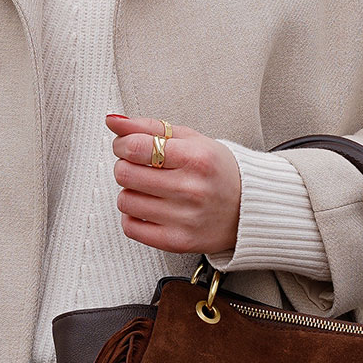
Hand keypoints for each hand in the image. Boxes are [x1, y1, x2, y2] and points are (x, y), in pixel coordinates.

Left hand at [107, 114, 241, 256]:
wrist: (248, 208)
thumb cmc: (217, 170)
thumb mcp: (190, 139)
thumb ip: (149, 128)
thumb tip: (113, 121)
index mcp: (196, 158)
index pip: (136, 147)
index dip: (122, 144)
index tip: (127, 146)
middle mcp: (191, 189)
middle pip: (125, 173)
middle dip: (126, 166)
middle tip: (140, 167)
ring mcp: (185, 218)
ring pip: (125, 200)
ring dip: (131, 191)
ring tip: (150, 189)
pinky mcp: (177, 241)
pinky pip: (130, 227)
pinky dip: (134, 216)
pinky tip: (151, 208)